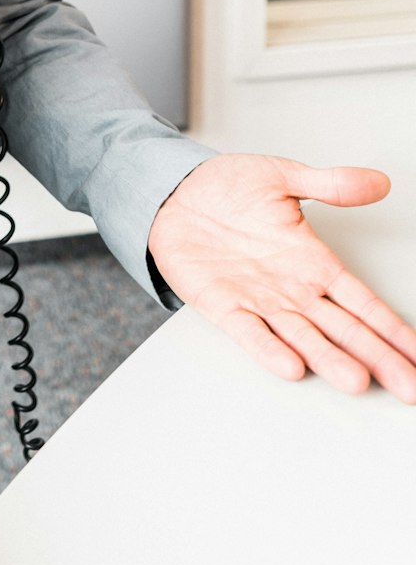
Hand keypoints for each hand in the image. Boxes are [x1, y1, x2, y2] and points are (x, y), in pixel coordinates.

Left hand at [147, 154, 415, 402]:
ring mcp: (261, 301)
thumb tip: (377, 181)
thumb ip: (330, 185)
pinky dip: (269, 349)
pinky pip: (251, 332)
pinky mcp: (225, 306)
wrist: (172, 193)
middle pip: (346, 330)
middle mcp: (293, 288)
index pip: (363, 301)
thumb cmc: (226, 188)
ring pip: (305, 337)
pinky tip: (290, 366)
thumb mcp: (283, 177)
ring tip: (357, 381)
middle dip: (380, 358)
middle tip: (410, 388)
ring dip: (330, 360)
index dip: (393, 327)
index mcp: (313, 261)